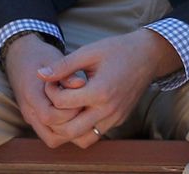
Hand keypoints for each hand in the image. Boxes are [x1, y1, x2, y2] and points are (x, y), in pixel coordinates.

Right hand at [3, 34, 87, 148]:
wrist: (20, 56)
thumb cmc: (40, 56)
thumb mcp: (54, 58)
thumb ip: (66, 73)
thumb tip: (82, 83)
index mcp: (31, 94)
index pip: (50, 116)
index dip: (69, 111)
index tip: (82, 98)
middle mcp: (29, 111)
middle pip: (52, 134)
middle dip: (72, 123)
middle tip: (84, 107)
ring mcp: (32, 117)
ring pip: (52, 138)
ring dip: (69, 130)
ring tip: (81, 111)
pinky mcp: (37, 119)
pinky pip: (51, 134)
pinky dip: (65, 130)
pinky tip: (76, 114)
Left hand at [37, 30, 177, 147]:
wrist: (148, 55)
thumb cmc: (119, 49)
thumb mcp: (90, 51)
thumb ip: (64, 65)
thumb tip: (40, 74)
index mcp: (100, 91)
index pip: (61, 104)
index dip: (50, 91)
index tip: (52, 81)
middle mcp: (108, 110)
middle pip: (68, 130)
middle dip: (54, 117)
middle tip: (54, 100)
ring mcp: (115, 118)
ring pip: (82, 139)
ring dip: (68, 128)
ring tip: (66, 108)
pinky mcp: (119, 120)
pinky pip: (95, 134)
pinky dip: (83, 128)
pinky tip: (80, 109)